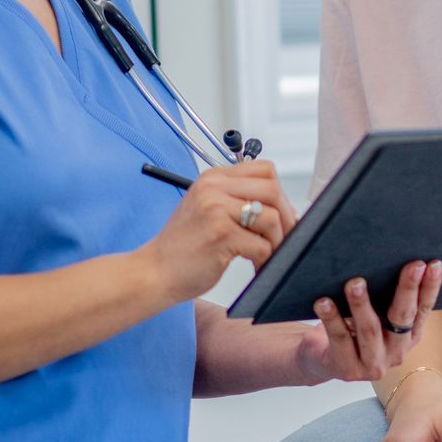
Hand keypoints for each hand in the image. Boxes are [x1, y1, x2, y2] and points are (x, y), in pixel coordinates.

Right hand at [142, 161, 297, 303]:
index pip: (264, 170)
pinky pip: (261, 245)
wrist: (154, 271)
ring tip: (265, 255)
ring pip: (271, 217)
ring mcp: (217, 210)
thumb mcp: (205, 208)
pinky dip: (264, 259)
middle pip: (272, 190)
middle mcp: (214, 188)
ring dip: (276, 241)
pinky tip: (254, 266)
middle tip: (285, 238)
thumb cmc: (182, 246)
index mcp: (212, 178)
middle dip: (287, 217)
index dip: (280, 193)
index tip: (282, 213)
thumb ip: (236, 200)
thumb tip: (282, 207)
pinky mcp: (221, 235)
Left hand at [295, 261, 441, 385]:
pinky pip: (340, 339)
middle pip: (403, 318)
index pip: (424, 308)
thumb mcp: (374, 311)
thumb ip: (384, 292)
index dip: (431, 287)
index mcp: (409, 336)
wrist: (321, 358)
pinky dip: (332, 319)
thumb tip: (383, 254)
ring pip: (370, 330)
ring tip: (356, 283)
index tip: (434, 264)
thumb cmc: (351, 326)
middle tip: (412, 265)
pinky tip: (324, 302)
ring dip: (362, 304)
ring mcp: (373, 364)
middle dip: (408, 289)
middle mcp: (397, 352)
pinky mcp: (347, 369)